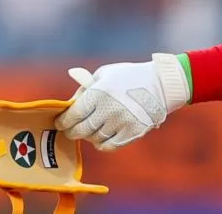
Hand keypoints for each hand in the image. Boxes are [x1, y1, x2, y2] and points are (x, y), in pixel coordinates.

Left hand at [55, 54, 189, 151]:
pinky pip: (108, 146)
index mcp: (99, 92)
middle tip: (72, 130)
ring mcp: (121, 122)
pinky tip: (103, 136)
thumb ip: (84, 88)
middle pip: (81, 130)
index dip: (64, 121)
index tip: (61, 123)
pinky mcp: (132, 133)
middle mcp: (108, 109)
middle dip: (73, 132)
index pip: (73, 115)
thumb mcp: (104, 74)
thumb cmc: (129, 76)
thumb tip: (68, 105)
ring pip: (94, 139)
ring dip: (90, 136)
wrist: (161, 84)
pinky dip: (102, 143)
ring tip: (92, 129)